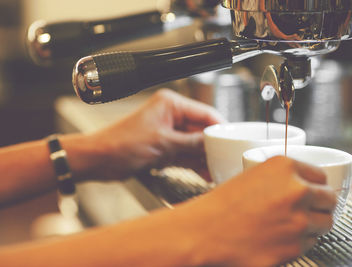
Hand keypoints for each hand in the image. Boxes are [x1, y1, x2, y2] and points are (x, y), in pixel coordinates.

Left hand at [90, 89, 225, 179]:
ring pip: (194, 144)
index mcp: (170, 104)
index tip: (232, 138)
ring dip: (205, 157)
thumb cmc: (121, 143)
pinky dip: (194, 163)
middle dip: (213, 145)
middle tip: (227, 156)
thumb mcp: (162, 143)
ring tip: (219, 167)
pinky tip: (205, 172)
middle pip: (201, 130)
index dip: (219, 126)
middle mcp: (171, 116)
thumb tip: (212, 142)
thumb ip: (190, 143)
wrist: (99, 159)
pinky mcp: (164, 147)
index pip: (204, 112)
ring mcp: (168, 132)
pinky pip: (185, 154)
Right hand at [181, 156, 335, 266]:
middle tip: (306, 209)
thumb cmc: (221, 205)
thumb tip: (305, 185)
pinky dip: (300, 242)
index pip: (321, 176)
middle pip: (329, 199)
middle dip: (320, 205)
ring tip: (290, 225)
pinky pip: (310, 244)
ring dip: (313, 224)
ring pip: (325, 223)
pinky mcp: (295, 248)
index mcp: (285, 167)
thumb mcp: (253, 176)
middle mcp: (297, 191)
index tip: (313, 191)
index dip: (316, 185)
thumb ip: (283, 177)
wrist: (204, 232)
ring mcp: (298, 221)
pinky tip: (280, 238)